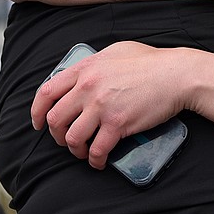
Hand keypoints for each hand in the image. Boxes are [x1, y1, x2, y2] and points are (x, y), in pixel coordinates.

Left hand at [31, 42, 185, 168]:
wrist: (176, 75)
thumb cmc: (151, 62)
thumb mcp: (116, 51)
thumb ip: (95, 63)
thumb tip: (83, 73)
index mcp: (85, 69)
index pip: (47, 92)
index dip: (37, 111)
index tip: (39, 123)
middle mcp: (88, 87)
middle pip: (55, 119)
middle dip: (56, 135)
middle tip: (66, 140)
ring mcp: (101, 107)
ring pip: (72, 138)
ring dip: (74, 150)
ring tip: (83, 152)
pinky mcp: (118, 124)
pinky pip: (97, 150)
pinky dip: (95, 161)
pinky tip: (99, 161)